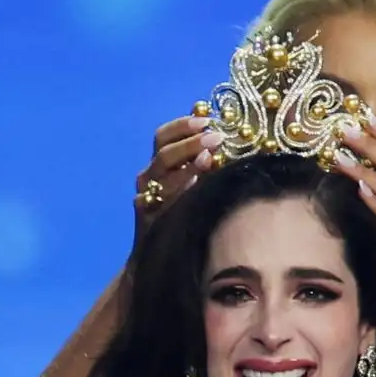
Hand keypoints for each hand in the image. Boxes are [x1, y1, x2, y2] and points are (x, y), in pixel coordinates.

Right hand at [133, 114, 223, 228]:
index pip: (164, 136)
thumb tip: (229, 140)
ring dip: (186, 166)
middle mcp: (149, 178)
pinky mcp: (148, 219)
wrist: (161, 256)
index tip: (207, 120)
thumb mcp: (194, 184)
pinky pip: (162, 203)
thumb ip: (204, 163)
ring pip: (161, 177)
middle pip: (163, 153)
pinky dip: (178, 193)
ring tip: (208, 158)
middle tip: (216, 138)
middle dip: (190, 143)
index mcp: (159, 163)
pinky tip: (195, 187)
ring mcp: (146, 198)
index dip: (182, 125)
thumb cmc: (185, 213)